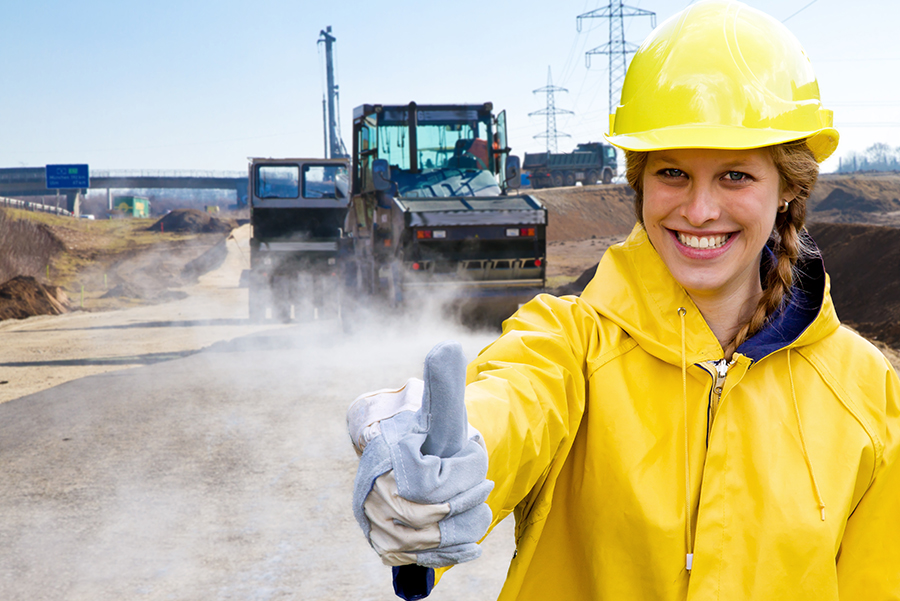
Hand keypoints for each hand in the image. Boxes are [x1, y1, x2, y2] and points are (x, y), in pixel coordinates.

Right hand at [349, 340, 493, 567]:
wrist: (408, 456)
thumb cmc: (430, 432)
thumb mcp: (441, 409)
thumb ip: (444, 382)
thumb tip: (447, 345)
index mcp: (383, 456)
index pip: (433, 485)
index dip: (462, 473)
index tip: (469, 457)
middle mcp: (370, 492)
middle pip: (435, 516)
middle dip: (468, 499)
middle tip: (479, 483)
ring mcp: (375, 521)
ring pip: (433, 542)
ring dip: (466, 526)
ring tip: (475, 505)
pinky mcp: (384, 545)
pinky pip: (422, 560)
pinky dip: (453, 551)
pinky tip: (468, 541)